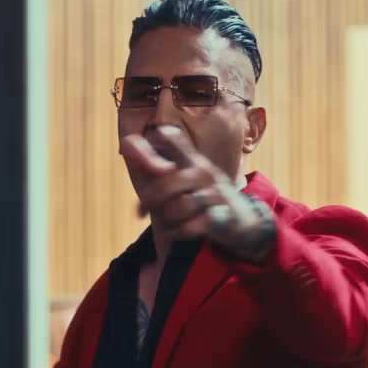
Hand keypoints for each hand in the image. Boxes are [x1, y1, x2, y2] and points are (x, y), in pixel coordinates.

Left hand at [120, 125, 272, 258]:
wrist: (240, 221)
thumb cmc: (200, 196)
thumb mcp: (179, 176)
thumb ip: (152, 161)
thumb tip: (127, 143)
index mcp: (192, 160)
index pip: (177, 139)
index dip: (163, 138)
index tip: (157, 135)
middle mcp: (204, 172)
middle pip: (169, 181)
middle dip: (151, 199)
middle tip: (143, 209)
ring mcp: (215, 193)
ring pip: (179, 206)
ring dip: (165, 218)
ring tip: (164, 222)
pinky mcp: (222, 216)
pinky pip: (192, 225)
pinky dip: (178, 232)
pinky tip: (175, 231)